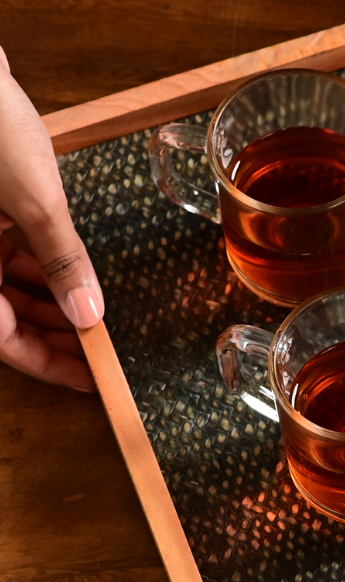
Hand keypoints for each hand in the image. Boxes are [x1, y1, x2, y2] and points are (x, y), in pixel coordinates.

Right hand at [0, 45, 102, 391]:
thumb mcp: (35, 200)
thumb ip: (63, 261)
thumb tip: (88, 316)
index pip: (2, 341)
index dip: (48, 366)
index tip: (90, 381)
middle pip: (1, 318)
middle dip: (50, 337)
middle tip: (97, 352)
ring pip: (0, 288)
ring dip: (43, 304)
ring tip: (89, 316)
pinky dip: (30, 267)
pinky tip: (65, 273)